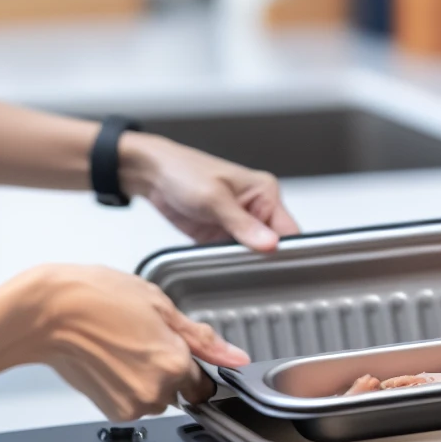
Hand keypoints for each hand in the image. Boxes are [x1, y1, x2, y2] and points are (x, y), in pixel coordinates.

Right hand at [11, 264, 250, 420]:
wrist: (46, 314)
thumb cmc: (95, 298)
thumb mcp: (159, 304)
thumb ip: (202, 338)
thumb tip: (235, 357)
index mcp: (175, 363)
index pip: (205, 382)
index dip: (192, 361)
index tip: (175, 347)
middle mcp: (156, 391)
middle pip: (180, 389)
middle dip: (168, 368)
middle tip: (142, 338)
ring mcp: (132, 405)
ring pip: (155, 397)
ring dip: (146, 377)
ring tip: (122, 346)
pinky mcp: (111, 411)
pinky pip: (132, 402)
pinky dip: (125, 385)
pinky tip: (109, 359)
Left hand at [119, 133, 301, 251]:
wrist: (152, 175)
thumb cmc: (183, 171)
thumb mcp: (214, 198)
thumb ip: (243, 224)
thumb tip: (271, 245)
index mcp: (265, 193)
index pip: (288, 229)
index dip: (285, 250)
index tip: (278, 268)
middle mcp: (256, 209)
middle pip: (273, 245)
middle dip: (263, 259)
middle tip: (252, 270)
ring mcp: (239, 224)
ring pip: (253, 254)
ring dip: (244, 262)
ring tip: (234, 267)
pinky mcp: (221, 236)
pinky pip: (232, 256)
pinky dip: (228, 263)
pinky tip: (222, 266)